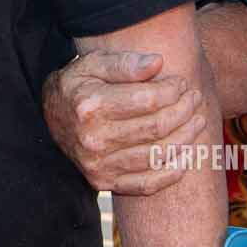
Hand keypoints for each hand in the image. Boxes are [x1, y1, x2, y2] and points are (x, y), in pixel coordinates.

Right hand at [41, 51, 213, 194]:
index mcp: (91, 106)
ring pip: (157, 155)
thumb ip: (124, 63)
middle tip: (195, 99)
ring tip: (197, 121)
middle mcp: (93, 139)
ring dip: (186, 138)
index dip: (172, 91)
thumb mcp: (92, 64)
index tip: (182, 83)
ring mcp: (98, 165)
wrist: (49, 119)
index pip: (147, 100)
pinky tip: (186, 156)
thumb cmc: (77, 86)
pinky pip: (146, 184)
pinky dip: (172, 173)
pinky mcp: (103, 182)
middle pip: (156, 128)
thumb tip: (158, 63)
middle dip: (184, 111)